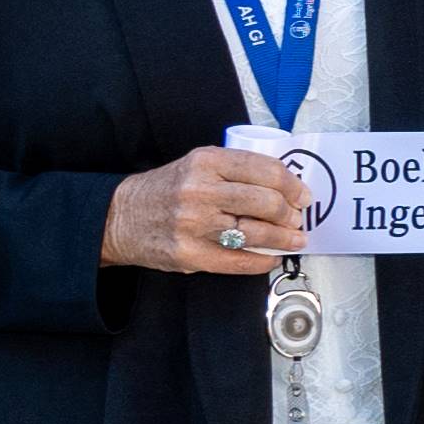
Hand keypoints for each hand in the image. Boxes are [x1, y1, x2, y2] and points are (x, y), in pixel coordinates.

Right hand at [102, 141, 308, 276]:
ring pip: (256, 233)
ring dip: (284, 239)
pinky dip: (262, 261)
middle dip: (290, 214)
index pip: (265, 170)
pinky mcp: (189, 253)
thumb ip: (236, 171)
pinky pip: (238, 261)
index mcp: (206, 162)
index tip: (303, 196)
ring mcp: (193, 224)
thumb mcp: (199, 165)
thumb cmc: (167, 190)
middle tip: (297, 219)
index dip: (292, 185)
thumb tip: (285, 188)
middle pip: (266, 202)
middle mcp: (200, 190)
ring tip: (294, 239)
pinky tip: (271, 257)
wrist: (120, 216)